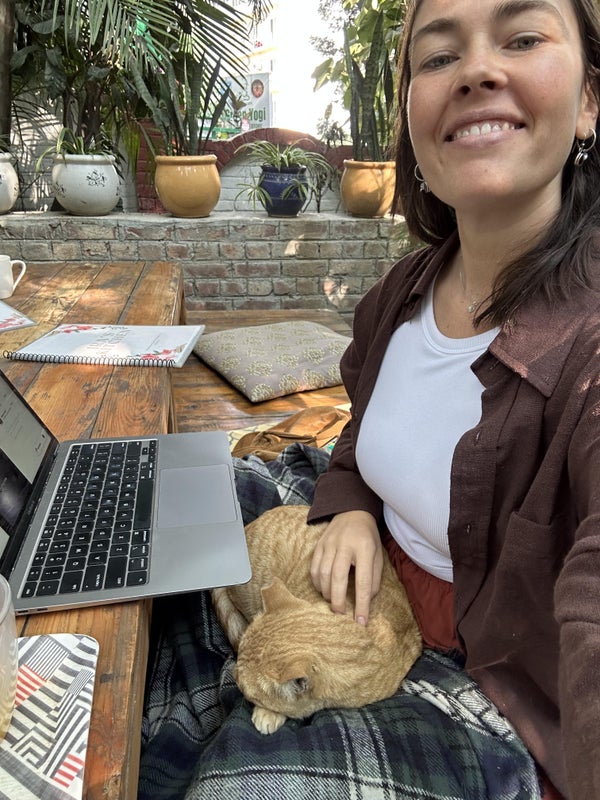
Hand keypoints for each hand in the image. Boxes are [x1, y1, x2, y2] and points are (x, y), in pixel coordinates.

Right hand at [310, 510, 382, 624]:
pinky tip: (323, 589)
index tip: (361, 622)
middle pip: (338, 578)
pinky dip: (317, 583)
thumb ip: (374, 578)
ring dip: (327, 593)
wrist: (352, 512)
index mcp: (365, 548)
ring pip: (323, 574)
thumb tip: (366, 601)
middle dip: (338, 601)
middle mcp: (345, 545)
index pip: (363, 581)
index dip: (362, 604)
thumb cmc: (368, 537)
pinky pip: (314, 568)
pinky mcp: (319, 544)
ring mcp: (329, 544)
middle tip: (341, 614)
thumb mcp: (378, 555)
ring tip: (333, 601)